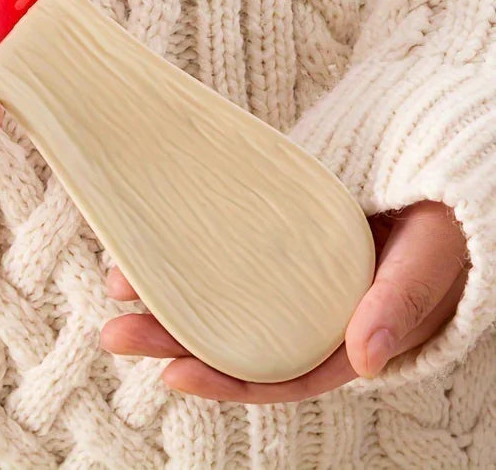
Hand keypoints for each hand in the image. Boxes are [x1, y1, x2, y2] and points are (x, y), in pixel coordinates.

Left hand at [100, 201, 468, 402]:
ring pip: (220, 293)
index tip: (172, 376)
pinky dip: (190, 250)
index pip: (278, 372)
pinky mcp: (275, 233)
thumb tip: (364, 357)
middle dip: (172, 339)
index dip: (225, 381)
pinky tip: (152, 241)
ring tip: (117, 282)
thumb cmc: (443, 226)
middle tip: (115, 331)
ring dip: (169, 292)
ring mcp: (287, 272)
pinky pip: (226, 249)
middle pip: (232, 335)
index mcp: (342, 336)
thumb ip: (400, 303)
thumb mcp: (428, 261)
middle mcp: (306, 310)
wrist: (437, 177)